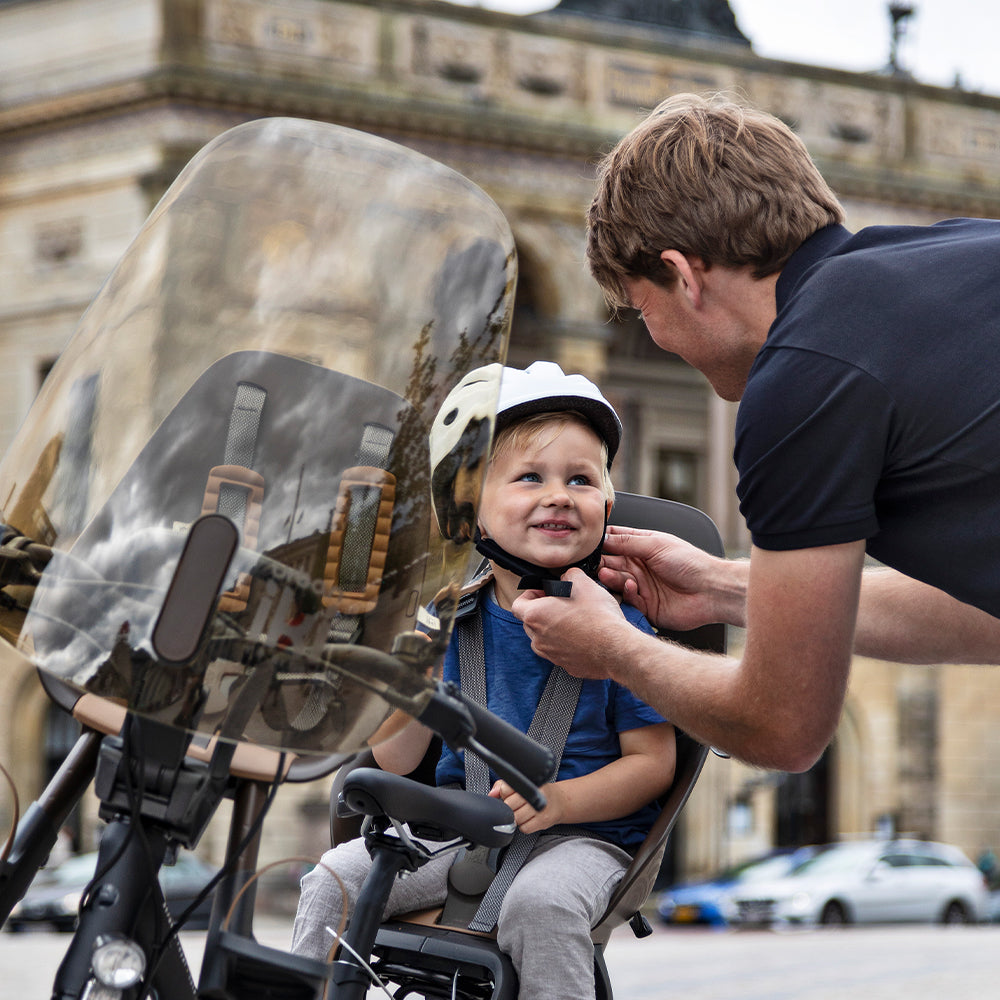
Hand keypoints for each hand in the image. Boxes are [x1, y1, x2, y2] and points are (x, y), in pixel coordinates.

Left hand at [489, 779, 560, 833]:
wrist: (559, 801)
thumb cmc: (536, 792)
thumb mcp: (522, 784)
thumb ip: (503, 786)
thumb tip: (491, 795)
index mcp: (529, 781)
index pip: (506, 789)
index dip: (505, 794)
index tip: (510, 794)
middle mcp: (535, 793)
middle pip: (509, 805)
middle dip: (510, 806)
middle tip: (516, 804)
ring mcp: (540, 808)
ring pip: (516, 818)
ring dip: (516, 817)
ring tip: (523, 811)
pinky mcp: (543, 821)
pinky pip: (524, 828)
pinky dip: (524, 826)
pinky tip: (529, 819)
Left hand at [511, 568, 636, 679]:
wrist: (615, 648)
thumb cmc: (598, 616)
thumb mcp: (583, 582)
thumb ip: (569, 575)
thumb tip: (567, 577)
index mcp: (536, 616)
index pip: (517, 605)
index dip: (530, 595)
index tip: (544, 592)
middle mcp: (538, 638)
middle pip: (530, 622)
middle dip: (542, 612)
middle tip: (561, 604)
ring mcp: (551, 655)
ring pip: (545, 639)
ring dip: (554, 629)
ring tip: (574, 620)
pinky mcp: (566, 666)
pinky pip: (561, 651)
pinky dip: (568, 644)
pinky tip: (585, 635)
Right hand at [598, 525, 742, 630]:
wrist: (712, 591)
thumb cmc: (691, 563)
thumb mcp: (656, 544)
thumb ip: (627, 542)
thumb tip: (603, 537)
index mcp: (642, 547)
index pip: (614, 542)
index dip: (601, 543)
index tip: (587, 544)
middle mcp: (639, 567)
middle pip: (610, 564)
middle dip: (600, 564)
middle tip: (592, 565)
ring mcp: (641, 586)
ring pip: (615, 582)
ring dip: (610, 578)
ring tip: (606, 575)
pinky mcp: (645, 606)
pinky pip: (627, 600)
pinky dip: (626, 594)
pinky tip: (630, 587)